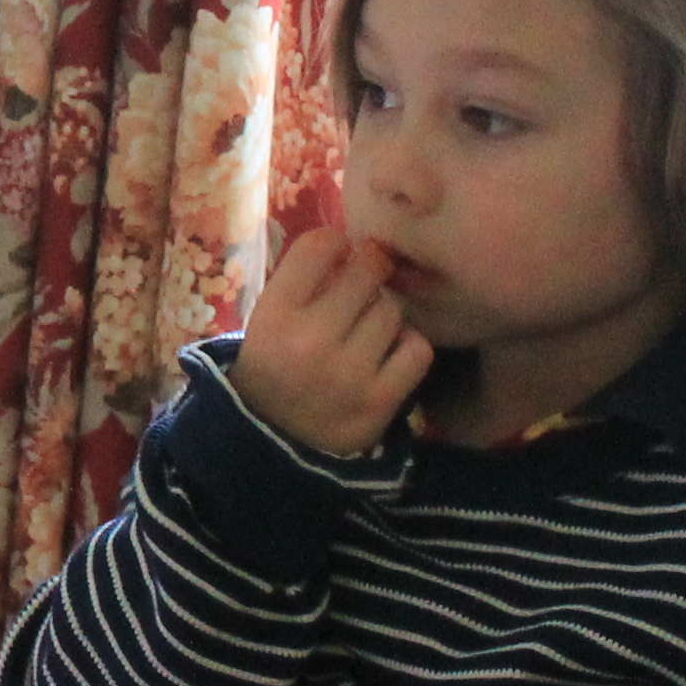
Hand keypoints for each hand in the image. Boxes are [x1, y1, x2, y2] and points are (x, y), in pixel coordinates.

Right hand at [235, 225, 432, 454]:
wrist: (276, 445)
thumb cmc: (275, 369)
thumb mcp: (269, 320)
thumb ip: (304, 279)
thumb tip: (357, 240)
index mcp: (273, 315)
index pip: (320, 245)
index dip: (337, 244)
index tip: (338, 256)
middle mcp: (308, 341)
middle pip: (368, 269)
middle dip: (368, 273)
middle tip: (362, 288)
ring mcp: (347, 373)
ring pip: (394, 310)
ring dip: (385, 316)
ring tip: (365, 333)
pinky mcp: (380, 401)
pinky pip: (417, 348)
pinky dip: (406, 348)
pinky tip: (386, 358)